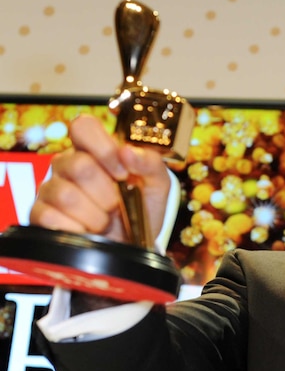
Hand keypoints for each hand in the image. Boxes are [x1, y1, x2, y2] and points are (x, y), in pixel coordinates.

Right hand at [29, 114, 170, 244]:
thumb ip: (150, 163)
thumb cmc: (141, 209)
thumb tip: (126, 151)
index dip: (103, 149)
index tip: (122, 172)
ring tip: (104, 221)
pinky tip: (87, 231)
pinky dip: (78, 229)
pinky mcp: (41, 214)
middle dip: (107, 193)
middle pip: (78, 166)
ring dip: (95, 216)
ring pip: (66, 195)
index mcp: (94, 150)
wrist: (133, 244)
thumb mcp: (157, 184)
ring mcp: (51, 189)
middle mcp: (67, 164)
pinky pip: (51, 218)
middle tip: (116, 205)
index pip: (83, 127)